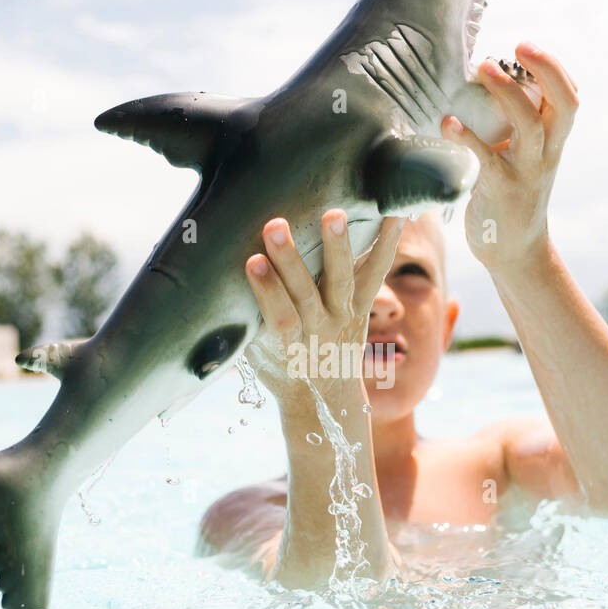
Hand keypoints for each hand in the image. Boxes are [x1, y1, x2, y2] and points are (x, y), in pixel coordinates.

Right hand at [244, 210, 405, 408]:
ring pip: (342, 281)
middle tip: (275, 227)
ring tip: (333, 214)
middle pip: (305, 295)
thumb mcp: (257, 356)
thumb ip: (244, 327)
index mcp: (291, 347)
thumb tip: (210, 286)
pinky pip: (376, 273)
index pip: (278, 318)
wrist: (325, 395)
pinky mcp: (363, 304)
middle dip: (290, 261)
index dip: (267, 292)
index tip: (252, 262)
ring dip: (336, 246)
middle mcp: (321, 330)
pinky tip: (397, 213)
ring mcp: (344, 315)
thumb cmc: (280, 368)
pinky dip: (387, 243)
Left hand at [443, 41, 578, 271]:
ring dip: (508, 94)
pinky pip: (488, 161)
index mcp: (553, 143)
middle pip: (563, 105)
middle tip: (518, 45)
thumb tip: (484, 85)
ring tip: (483, 68)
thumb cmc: (510, 196)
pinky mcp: (501, 192)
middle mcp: (546, 155)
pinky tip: (448, 122)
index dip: (555, 70)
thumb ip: (514, 127)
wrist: (514, 253)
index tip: (528, 47)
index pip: (569, 99)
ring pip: (530, 126)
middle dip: (545, 69)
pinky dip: (467, 138)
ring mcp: (527, 174)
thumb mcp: (521, 158)